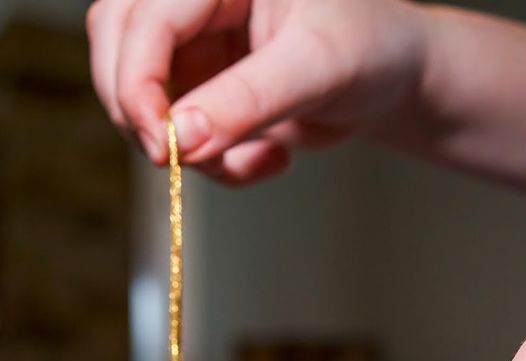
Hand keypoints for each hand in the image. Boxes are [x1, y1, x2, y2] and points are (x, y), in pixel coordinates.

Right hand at [87, 0, 425, 184]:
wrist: (393, 79)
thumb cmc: (370, 49)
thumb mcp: (316, 69)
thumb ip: (246, 101)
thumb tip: (181, 140)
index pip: (143, 16)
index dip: (137, 81)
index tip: (162, 144)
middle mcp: (194, 0)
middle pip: (117, 46)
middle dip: (144, 115)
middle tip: (185, 162)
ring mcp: (192, 44)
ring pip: (140, 99)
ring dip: (188, 150)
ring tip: (259, 161)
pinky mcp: (202, 88)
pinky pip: (180, 137)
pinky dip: (216, 165)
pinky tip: (267, 160)